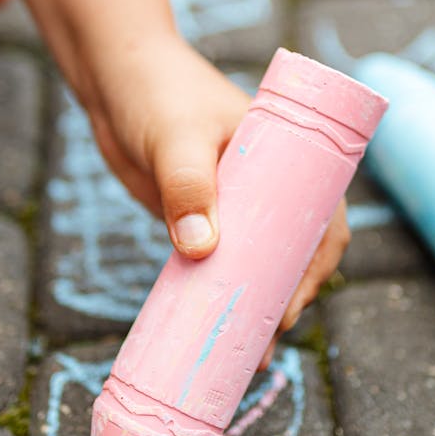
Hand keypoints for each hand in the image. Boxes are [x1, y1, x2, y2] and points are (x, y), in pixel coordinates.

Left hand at [83, 34, 350, 354]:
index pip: (322, 219)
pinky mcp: (199, 217)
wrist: (113, 80)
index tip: (294, 302)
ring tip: (246, 356)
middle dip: (287, 299)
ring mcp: (234, 204)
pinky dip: (220, 295)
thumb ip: (186, 186)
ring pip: (257, 264)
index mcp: (288, 157)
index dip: (316, 266)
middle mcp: (269, 184)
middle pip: (293, 252)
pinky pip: (219, 262)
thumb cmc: (156, 92)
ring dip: (256, 306)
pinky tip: (212, 330)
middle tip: (265, 341)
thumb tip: (200, 249)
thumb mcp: (175, 137)